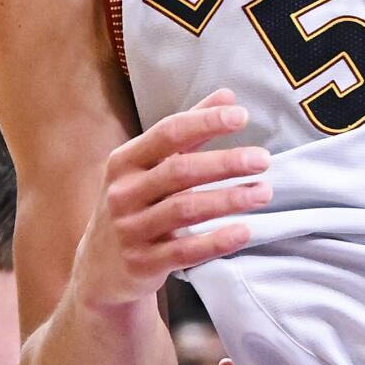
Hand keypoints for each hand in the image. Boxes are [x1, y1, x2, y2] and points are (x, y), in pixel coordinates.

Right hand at [72, 91, 270, 311]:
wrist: (100, 268)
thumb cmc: (135, 205)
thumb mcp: (149, 167)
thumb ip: (188, 132)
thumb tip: (227, 96)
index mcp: (124, 162)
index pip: (167, 133)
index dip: (205, 122)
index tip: (241, 116)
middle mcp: (123, 193)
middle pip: (179, 171)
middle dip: (224, 163)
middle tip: (262, 159)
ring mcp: (131, 230)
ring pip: (184, 210)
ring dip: (227, 199)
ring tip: (263, 192)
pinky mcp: (142, 264)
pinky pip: (185, 252)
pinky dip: (216, 241)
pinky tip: (244, 231)